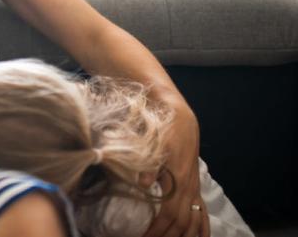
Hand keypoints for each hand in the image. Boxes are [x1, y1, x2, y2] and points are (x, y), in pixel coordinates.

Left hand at [143, 105, 208, 236]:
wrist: (181, 121)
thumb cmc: (165, 133)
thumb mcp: (155, 147)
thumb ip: (149, 167)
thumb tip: (142, 183)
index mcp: (179, 182)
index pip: (168, 215)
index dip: (157, 229)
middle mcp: (190, 189)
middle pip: (181, 223)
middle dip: (167, 236)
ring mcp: (195, 189)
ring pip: (195, 222)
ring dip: (185, 236)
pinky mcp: (195, 187)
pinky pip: (203, 213)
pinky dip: (202, 229)